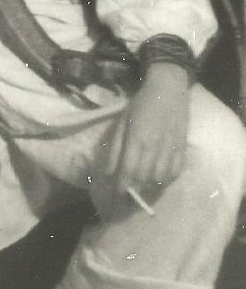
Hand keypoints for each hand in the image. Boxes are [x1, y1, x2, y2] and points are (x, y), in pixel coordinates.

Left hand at [104, 62, 189, 201]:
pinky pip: (176, 171)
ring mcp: (171, 148)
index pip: (129, 170)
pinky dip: (167, 180)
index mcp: (137, 138)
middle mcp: (154, 146)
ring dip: (150, 188)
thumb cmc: (140, 105)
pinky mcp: (183, 147)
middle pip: (144, 178)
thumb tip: (107, 172)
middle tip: (128, 198)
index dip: (123, 186)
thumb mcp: (122, 123)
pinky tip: (159, 181)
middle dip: (135, 191)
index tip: (117, 195)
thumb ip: (115, 148)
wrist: (168, 90)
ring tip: (142, 191)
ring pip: (161, 178)